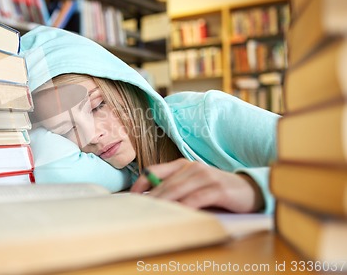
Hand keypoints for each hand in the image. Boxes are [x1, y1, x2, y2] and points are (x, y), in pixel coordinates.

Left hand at [130, 159, 263, 212]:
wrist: (250, 190)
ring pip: (177, 190)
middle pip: (164, 184)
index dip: (140, 183)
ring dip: (163, 203)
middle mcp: (192, 167)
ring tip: (151, 214)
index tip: (131, 197)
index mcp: (183, 165)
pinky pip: (196, 198)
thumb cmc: (217, 191)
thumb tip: (151, 202)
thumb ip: (176, 189)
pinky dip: (185, 207)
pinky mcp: (217, 188)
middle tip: (138, 211)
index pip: (154, 171)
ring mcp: (205, 176)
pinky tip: (177, 214)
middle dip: (150, 199)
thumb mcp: (194, 186)